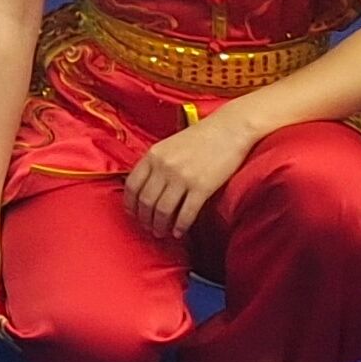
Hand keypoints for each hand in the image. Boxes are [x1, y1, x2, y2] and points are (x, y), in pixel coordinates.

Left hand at [123, 113, 253, 240]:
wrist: (230, 129)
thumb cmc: (201, 136)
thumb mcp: (169, 145)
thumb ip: (156, 162)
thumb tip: (146, 186)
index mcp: (153, 154)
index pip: (132, 185)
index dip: (130, 204)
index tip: (132, 214)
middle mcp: (164, 166)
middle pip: (146, 201)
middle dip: (144, 219)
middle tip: (148, 228)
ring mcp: (182, 177)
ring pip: (163, 210)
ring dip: (160, 225)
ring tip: (161, 233)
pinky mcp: (202, 187)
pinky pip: (186, 213)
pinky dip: (180, 226)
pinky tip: (179, 232)